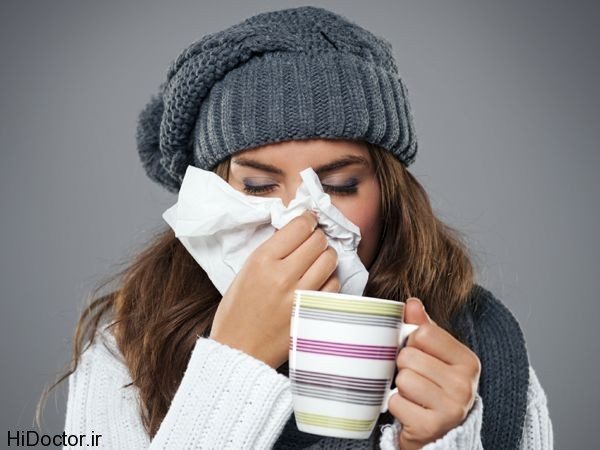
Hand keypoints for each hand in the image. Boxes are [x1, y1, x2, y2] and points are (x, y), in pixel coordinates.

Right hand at [209, 210, 340, 368]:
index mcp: (261, 260)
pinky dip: (330, 280)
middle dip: (317, 237)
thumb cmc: (237, 311)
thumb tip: (296, 232)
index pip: (298, 227)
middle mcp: (282, 275)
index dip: (308, 220)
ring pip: (329, 260)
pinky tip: (319, 282)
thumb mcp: (245, 272)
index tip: (310, 221)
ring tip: (318, 261)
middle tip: (313, 242)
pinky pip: (334, 285)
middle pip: (317, 241)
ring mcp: (300, 295)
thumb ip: (271, 252)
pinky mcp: (311, 312)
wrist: (238, 351)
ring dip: (326, 256)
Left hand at [390, 298, 480, 449]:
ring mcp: (451, 409)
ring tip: (414, 396)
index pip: (423, 333)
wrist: (439, 433)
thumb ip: (424, 327)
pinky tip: (410, 411)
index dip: (413, 343)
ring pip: (403, 380)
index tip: (420, 356)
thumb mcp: (435, 355)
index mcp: (468, 361)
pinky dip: (397, 406)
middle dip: (404, 367)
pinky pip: (396, 402)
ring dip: (400, 388)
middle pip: (409, 357)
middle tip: (416, 379)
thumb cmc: (435, 387)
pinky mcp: (431, 428)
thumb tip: (412, 302)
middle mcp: (465, 385)